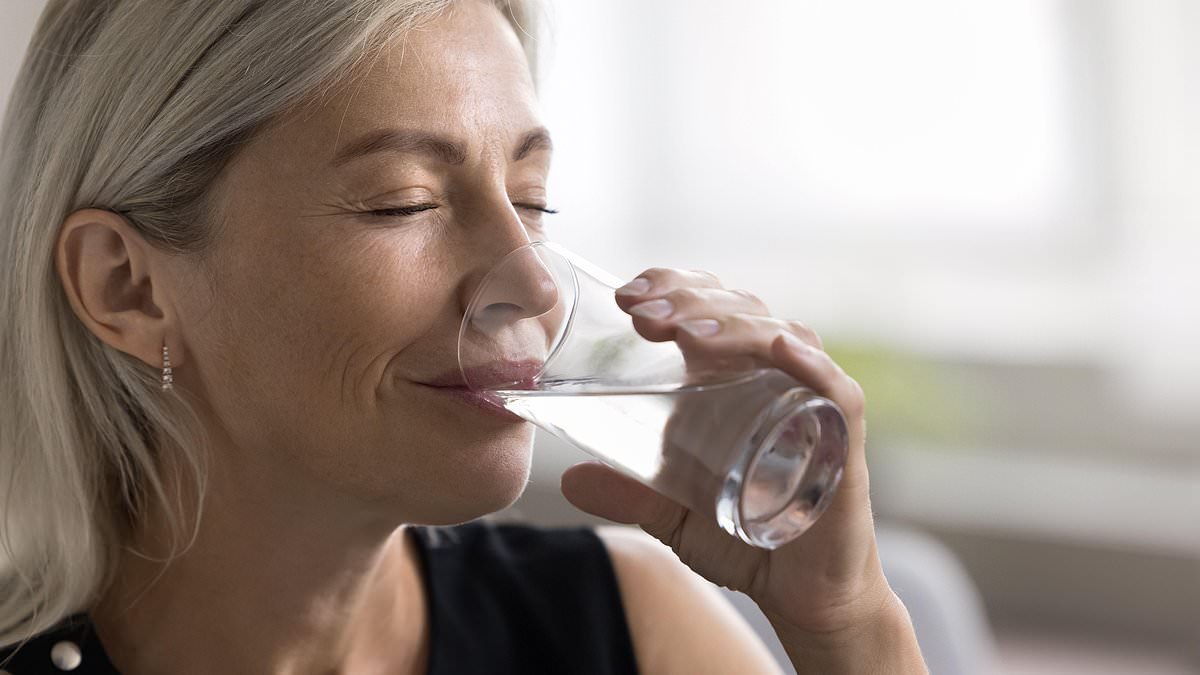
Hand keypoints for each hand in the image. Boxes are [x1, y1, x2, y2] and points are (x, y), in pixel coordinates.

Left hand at [559, 267, 891, 635]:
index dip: (673, 287)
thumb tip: (570, 481)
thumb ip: (629, 493)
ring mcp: (812, 403)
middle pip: (741, 312)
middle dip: (690, 302)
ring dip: (732, 326)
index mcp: (736, 378)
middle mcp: (777, 377)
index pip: (711, 307)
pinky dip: (811, 364)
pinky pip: (835, 389)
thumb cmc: (748, 539)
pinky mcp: (844, 440)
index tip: (627, 296)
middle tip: (643, 315)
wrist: (805, 596)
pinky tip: (780, 349)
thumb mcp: (673, 515)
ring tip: (685, 335)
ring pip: (780, 337)